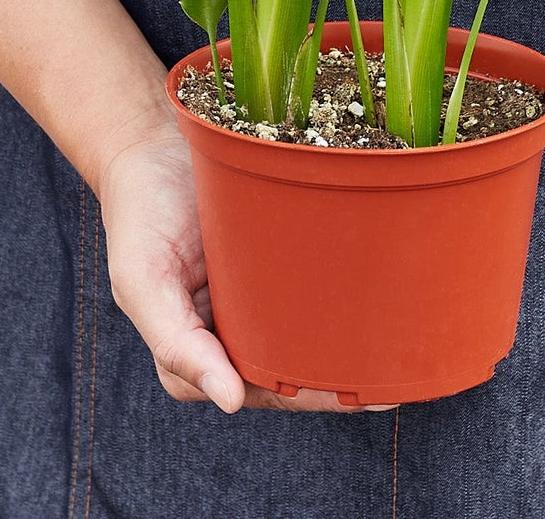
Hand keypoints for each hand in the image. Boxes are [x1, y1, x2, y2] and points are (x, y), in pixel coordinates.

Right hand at [98, 123, 394, 413]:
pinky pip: (319, 273)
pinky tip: (385, 286)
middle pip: (298, 361)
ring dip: (355, 335)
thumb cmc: (140, 215)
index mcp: (203, 346)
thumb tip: (229, 402)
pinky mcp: (284, 247)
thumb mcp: (140, 282)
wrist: (152, 142)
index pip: (262, 387)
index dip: (309, 396)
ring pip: (315, 323)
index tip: (356, 395)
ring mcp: (263, 284)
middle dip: (345, 373)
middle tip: (395, 372)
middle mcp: (238, 321)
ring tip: (404, 342)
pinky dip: (348, 285)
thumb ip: (175, 344)